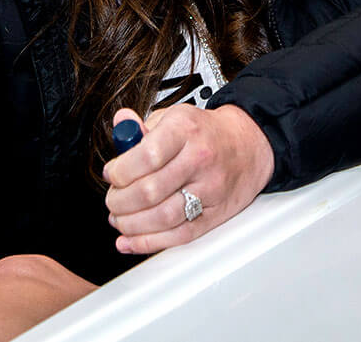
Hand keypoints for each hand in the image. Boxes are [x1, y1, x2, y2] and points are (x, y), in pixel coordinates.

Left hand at [102, 104, 273, 255]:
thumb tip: (121, 126)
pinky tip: (131, 241)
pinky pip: (179, 235)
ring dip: (131, 224)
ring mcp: (210, 189)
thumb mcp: (174, 116)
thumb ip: (142, 127)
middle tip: (112, 200)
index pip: (146, 156)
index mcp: (185, 129)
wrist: (249, 144)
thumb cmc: (206, 132)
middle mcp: (200, 159)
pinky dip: (150, 243)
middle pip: (150, 191)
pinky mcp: (216, 214)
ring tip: (120, 219)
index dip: (120, 171)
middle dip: (120, 201)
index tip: (111, 174)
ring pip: (163, 217)